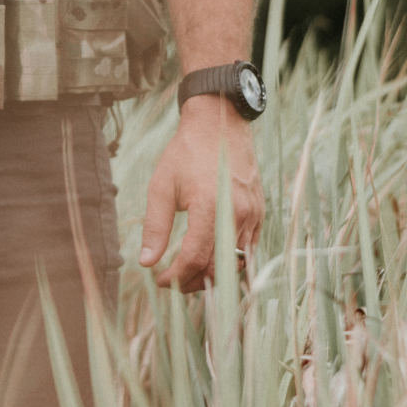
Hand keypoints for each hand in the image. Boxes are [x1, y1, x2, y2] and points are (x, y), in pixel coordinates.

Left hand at [137, 96, 263, 291]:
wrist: (220, 124)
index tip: (161, 280)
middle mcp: (236, 214)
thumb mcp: (162, 186)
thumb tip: (146, 262)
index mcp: (210, 207)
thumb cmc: (187, 153)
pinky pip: (249, 250)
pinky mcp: (259, 213)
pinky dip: (231, 262)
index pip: (195, 259)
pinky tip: (212, 260)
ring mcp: (252, 215)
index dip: (176, 276)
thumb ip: (155, 226)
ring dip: (213, 275)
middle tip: (173, 282)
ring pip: (237, 264)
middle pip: (217, 267)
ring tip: (190, 274)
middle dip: (193, 282)